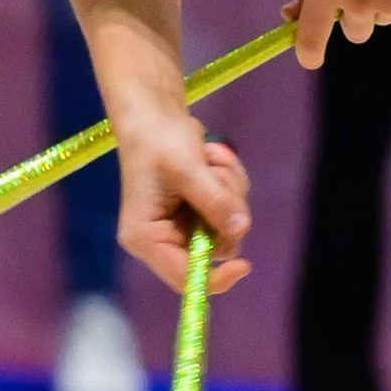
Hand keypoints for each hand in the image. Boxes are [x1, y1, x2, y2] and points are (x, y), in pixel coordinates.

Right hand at [113, 100, 252, 298]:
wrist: (155, 112)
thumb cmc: (158, 140)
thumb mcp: (186, 168)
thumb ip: (213, 200)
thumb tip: (240, 228)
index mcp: (146, 237)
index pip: (183, 277)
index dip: (215, 278)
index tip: (244, 266)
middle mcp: (163, 238)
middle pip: (213, 249)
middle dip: (225, 209)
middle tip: (217, 173)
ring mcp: (183, 224)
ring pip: (227, 225)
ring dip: (229, 189)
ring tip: (209, 158)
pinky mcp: (199, 209)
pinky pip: (231, 208)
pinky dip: (229, 181)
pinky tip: (211, 157)